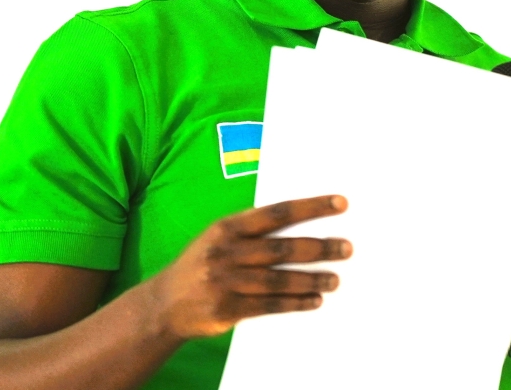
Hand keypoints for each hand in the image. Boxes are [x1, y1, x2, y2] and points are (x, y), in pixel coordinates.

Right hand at [148, 195, 351, 339]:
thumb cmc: (203, 264)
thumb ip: (253, 231)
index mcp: (227, 227)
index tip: (340, 203)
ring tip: (335, 279)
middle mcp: (226, 251)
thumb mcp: (219, 238)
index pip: (277, 212)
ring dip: (311, 279)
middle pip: (282, 247)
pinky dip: (295, 303)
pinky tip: (314, 300)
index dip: (311, 207)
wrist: (164, 302)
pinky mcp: (226, 308)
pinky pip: (269, 305)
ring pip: (279, 279)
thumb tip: (302, 226)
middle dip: (319, 247)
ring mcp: (225, 281)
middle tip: (346, 248)